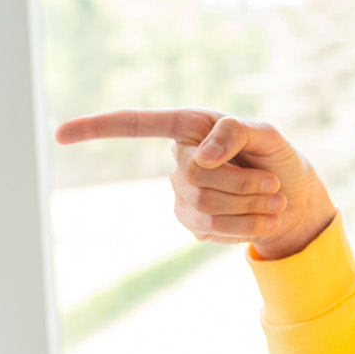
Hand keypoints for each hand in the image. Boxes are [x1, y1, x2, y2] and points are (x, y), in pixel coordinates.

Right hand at [54, 109, 337, 259]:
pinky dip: (245, 226)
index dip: (98, 128)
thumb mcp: (269, 136)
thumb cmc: (280, 159)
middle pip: (194, 178)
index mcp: (190, 126)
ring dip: (248, 206)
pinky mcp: (191, 222)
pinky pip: (211, 229)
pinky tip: (260, 218)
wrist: (294, 201)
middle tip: (273, 185)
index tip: (59, 134)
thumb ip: (237, 132)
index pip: (137, 124)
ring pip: (204, 206)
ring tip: (273, 200)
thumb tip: (200, 155)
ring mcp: (181, 193)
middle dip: (241, 185)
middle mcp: (179, 158)